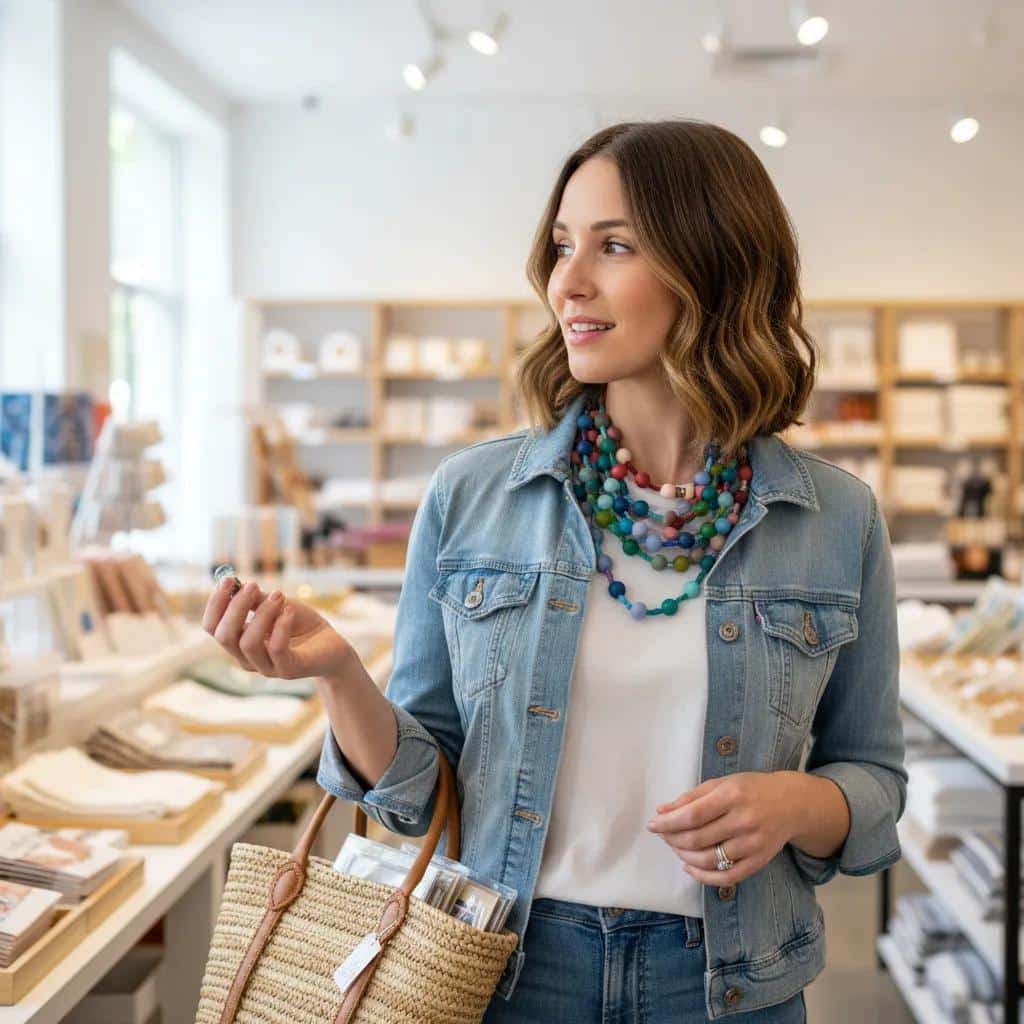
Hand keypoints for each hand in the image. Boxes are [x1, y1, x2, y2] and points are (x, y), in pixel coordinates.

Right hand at [201, 577, 354, 679]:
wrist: (331, 644)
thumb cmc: (299, 623)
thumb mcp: (276, 605)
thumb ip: (256, 599)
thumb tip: (236, 585)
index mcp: (238, 642)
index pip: (211, 627)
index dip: (216, 603)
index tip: (228, 579)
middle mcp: (247, 658)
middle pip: (224, 637)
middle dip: (235, 608)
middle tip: (254, 585)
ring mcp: (267, 667)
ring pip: (249, 643)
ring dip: (262, 614)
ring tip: (279, 595)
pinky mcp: (288, 670)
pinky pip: (276, 649)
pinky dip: (281, 626)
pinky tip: (290, 611)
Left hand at [646, 771, 802, 886]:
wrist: (792, 804)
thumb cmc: (750, 789)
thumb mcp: (721, 783)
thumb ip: (691, 797)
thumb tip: (661, 811)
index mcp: (732, 796)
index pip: (692, 814)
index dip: (668, 823)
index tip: (653, 824)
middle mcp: (744, 821)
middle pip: (697, 839)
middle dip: (672, 839)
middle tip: (663, 835)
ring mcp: (753, 844)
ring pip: (709, 860)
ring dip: (684, 856)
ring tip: (675, 848)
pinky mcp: (759, 862)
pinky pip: (726, 877)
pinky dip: (703, 877)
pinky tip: (690, 867)